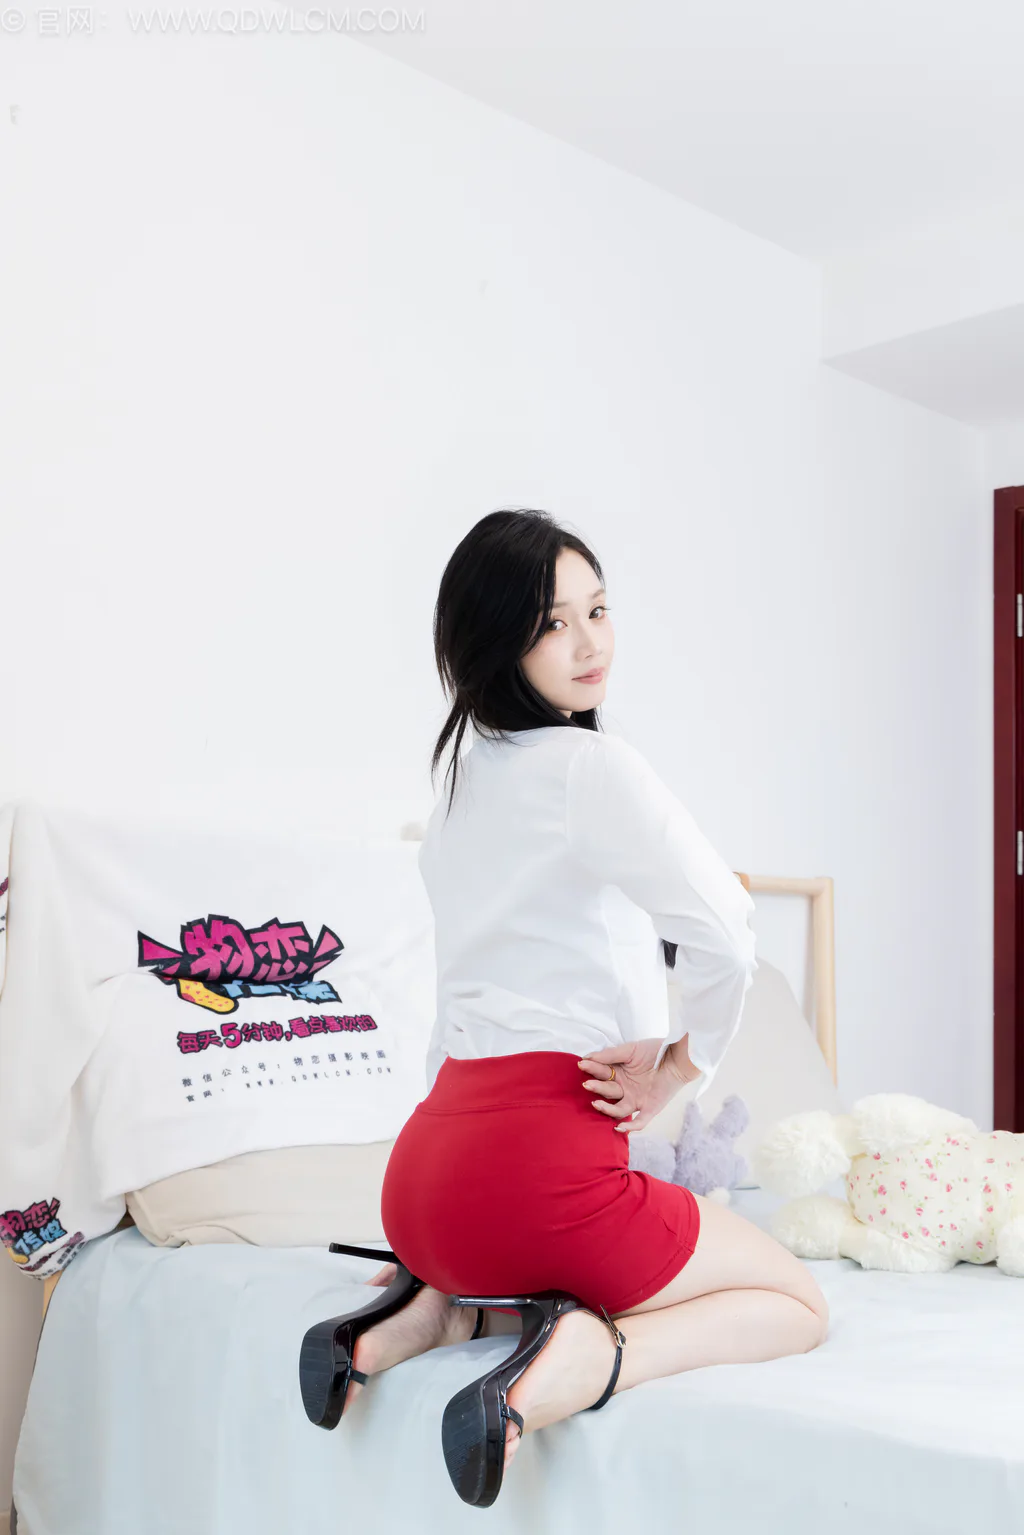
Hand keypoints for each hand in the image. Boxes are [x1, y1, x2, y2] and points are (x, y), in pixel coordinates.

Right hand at [577, 1036, 691, 1133]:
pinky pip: (639, 1122)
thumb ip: (610, 1054)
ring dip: (606, 1109)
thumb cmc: (654, 1050)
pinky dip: (630, 1127)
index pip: (601, 1073)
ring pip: (618, 1110)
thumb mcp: (630, 1050)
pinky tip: (619, 1127)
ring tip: (596, 1104)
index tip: (582, 1064)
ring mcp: (636, 1100)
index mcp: (618, 1074)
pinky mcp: (649, 1109)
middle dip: (596, 1088)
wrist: (677, 1056)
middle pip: (607, 1091)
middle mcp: (625, 1089)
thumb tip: (588, 1057)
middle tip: (587, 1084)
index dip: (592, 1069)